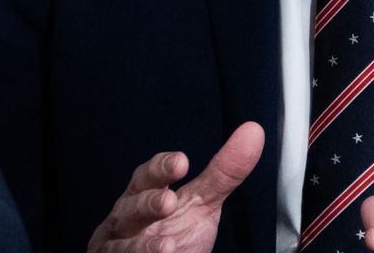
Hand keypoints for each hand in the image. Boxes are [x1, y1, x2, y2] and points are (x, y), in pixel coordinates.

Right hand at [88, 121, 264, 252]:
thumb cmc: (174, 229)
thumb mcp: (203, 201)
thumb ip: (224, 172)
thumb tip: (253, 132)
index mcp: (143, 194)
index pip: (147, 176)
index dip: (161, 168)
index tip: (181, 162)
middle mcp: (126, 219)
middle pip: (130, 208)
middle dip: (148, 204)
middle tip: (169, 202)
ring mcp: (119, 247)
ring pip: (122, 244)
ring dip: (144, 245)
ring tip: (167, 245)